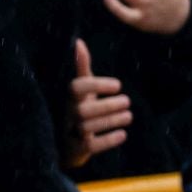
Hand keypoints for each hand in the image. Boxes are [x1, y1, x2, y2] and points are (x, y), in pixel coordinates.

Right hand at [68, 38, 130, 164]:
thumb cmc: (75, 107)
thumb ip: (80, 67)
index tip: (118, 85)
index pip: (76, 88)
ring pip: (87, 127)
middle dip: (107, 106)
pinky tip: (122, 135)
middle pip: (83, 109)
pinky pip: (90, 146)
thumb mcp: (79, 88)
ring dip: (111, 121)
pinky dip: (108, 140)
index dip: (97, 85)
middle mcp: (65, 112)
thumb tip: (79, 42)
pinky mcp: (75, 149)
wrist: (63, 141)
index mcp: (66, 96)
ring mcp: (69, 131)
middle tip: (127, 101)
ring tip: (128, 116)